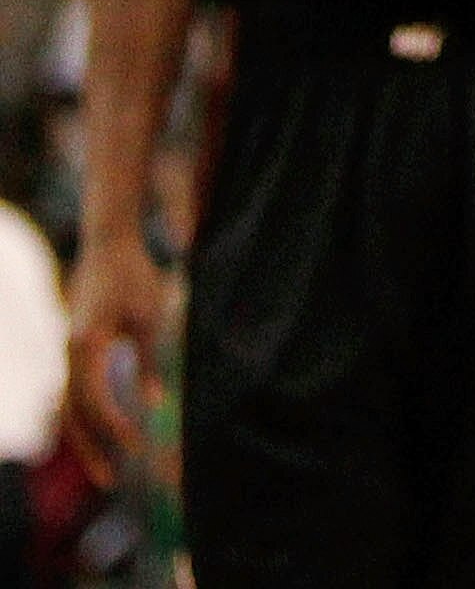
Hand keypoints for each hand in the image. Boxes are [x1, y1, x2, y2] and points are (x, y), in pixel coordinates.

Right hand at [65, 229, 169, 484]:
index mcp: (87, 342)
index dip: (114, 425)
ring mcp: (66, 354)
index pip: (94, 398)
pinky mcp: (72, 353)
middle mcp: (70, 353)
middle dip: (92, 449)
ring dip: (86, 441)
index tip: (138, 443)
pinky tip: (98, 442)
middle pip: (73, 413)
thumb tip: (156, 403)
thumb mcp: (151, 314)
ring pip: (68, 409)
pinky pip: (72, 397)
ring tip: (107, 470)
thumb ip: (149, 358)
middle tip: (112, 480)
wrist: (108, 245)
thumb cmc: (135, 276)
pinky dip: (83, 422)